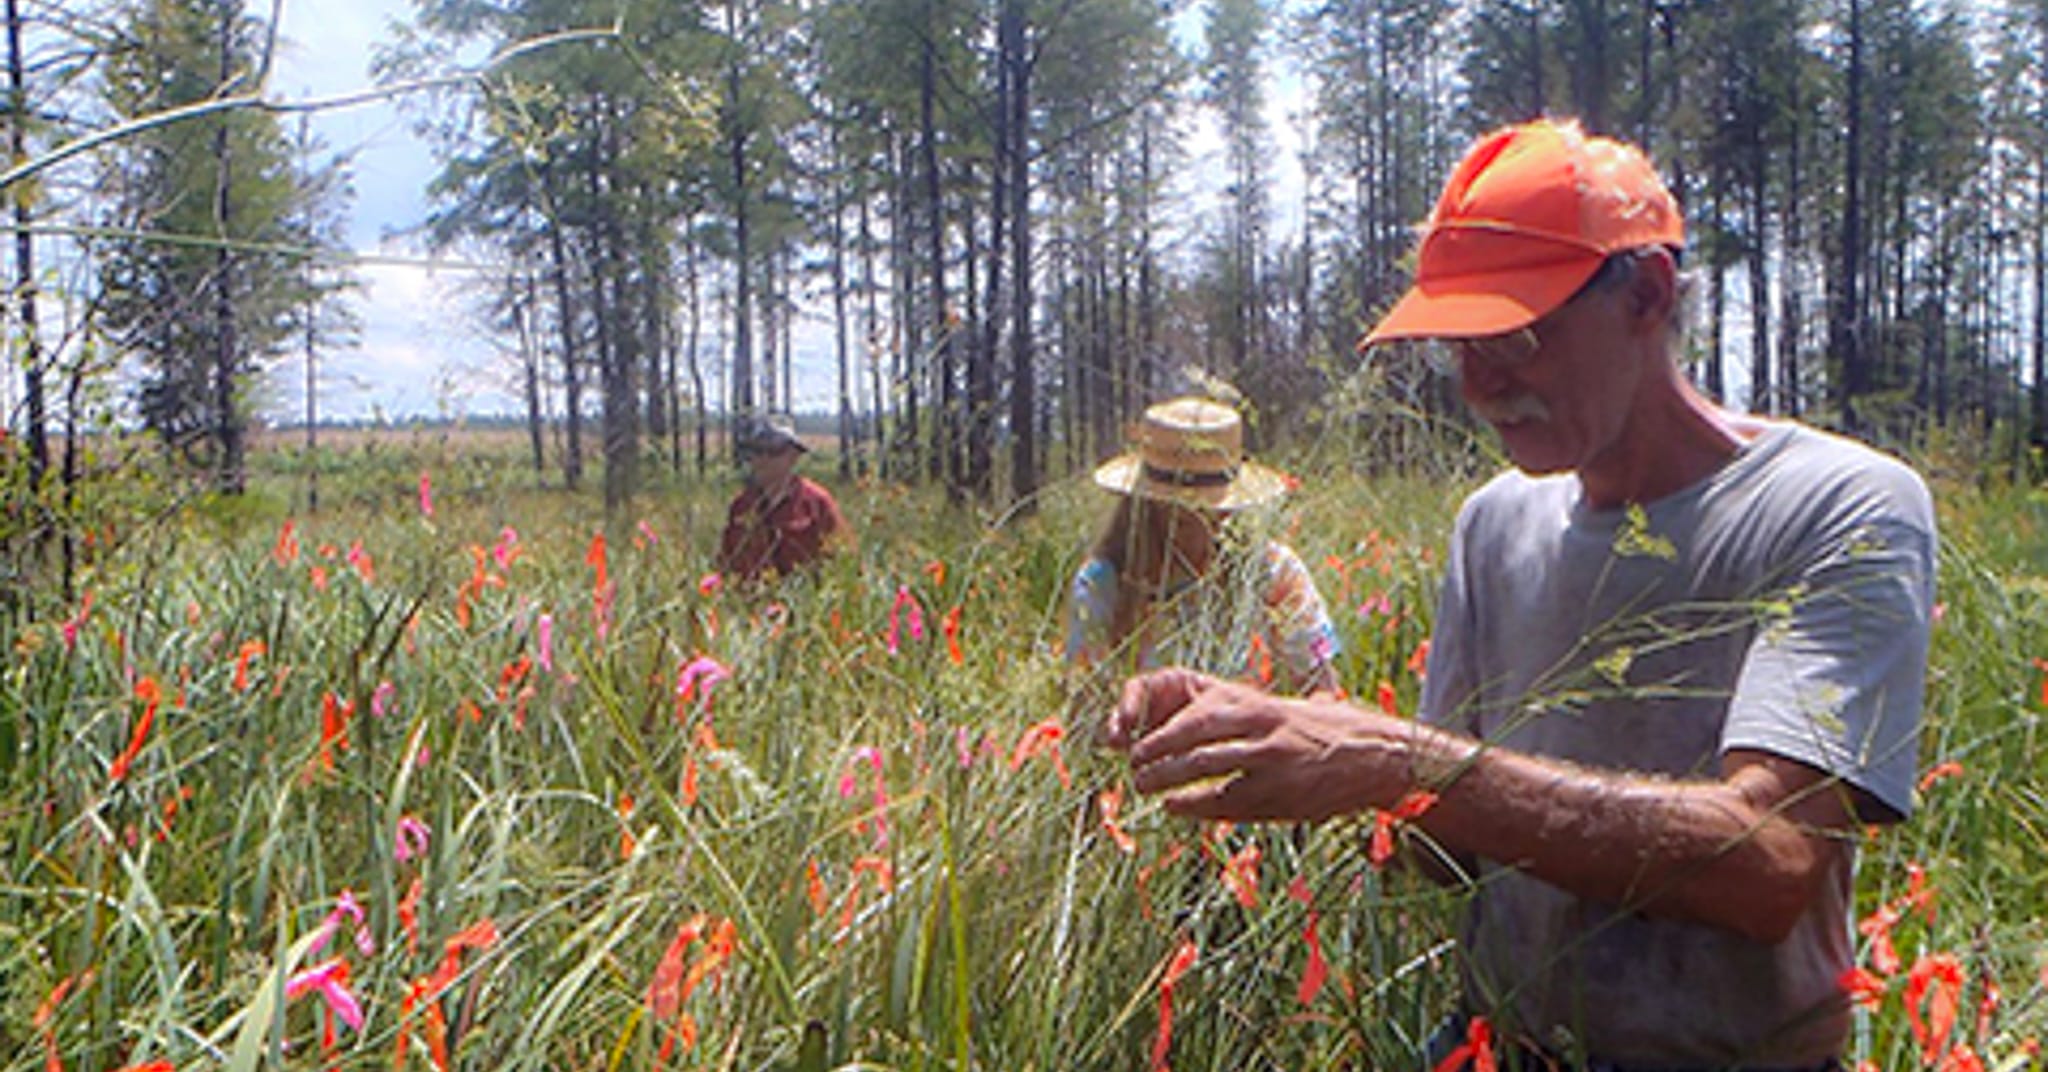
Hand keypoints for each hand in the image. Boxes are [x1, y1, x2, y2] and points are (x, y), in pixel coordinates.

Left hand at [1115, 669, 1406, 822]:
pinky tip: (1176, 807)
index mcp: (1262, 705)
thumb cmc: (1324, 732)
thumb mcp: (1283, 711)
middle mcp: (1266, 730)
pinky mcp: (1284, 797)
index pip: (1201, 714)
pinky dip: (1196, 806)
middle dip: (1158, 753)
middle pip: (1198, 738)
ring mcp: (1275, 765)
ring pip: (1209, 769)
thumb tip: (1190, 719)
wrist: (1378, 756)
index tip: (1137, 737)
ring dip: (1170, 780)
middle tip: (1133, 767)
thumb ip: (1243, 714)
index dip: (1163, 728)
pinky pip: (1230, 803)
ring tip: (1146, 788)